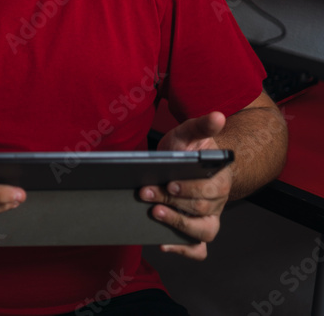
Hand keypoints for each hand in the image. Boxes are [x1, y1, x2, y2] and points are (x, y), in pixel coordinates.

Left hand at [141, 111, 231, 259]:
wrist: (183, 162)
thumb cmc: (187, 149)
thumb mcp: (189, 134)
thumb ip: (201, 126)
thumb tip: (217, 116)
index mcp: (220, 178)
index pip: (212, 189)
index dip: (191, 189)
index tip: (169, 183)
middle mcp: (217, 201)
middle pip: (200, 209)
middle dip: (172, 202)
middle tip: (147, 193)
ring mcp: (208, 217)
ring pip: (203, 231)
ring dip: (178, 226)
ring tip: (155, 214)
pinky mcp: (196, 229)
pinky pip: (198, 249)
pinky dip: (184, 251)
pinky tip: (163, 244)